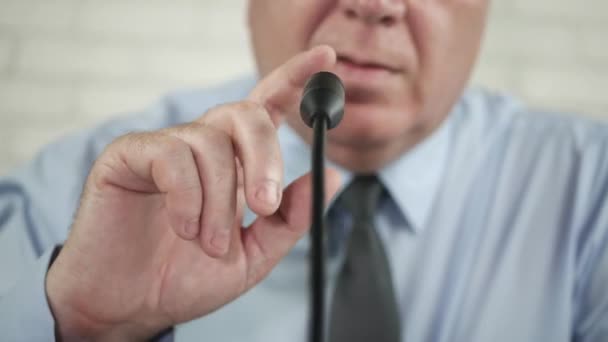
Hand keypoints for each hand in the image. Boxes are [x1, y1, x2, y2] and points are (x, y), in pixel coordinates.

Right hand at [45, 46, 339, 340]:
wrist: (131, 306)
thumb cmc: (186, 276)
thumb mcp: (254, 255)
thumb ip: (292, 218)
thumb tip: (333, 177)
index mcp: (237, 163)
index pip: (268, 107)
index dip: (295, 78)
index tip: (326, 58)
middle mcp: (204, 147)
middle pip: (246, 113)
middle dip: (264, 159)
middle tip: (263, 207)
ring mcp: (165, 147)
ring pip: (210, 142)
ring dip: (218, 201)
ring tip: (209, 243)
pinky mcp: (129, 155)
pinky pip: (170, 155)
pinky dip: (186, 196)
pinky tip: (183, 228)